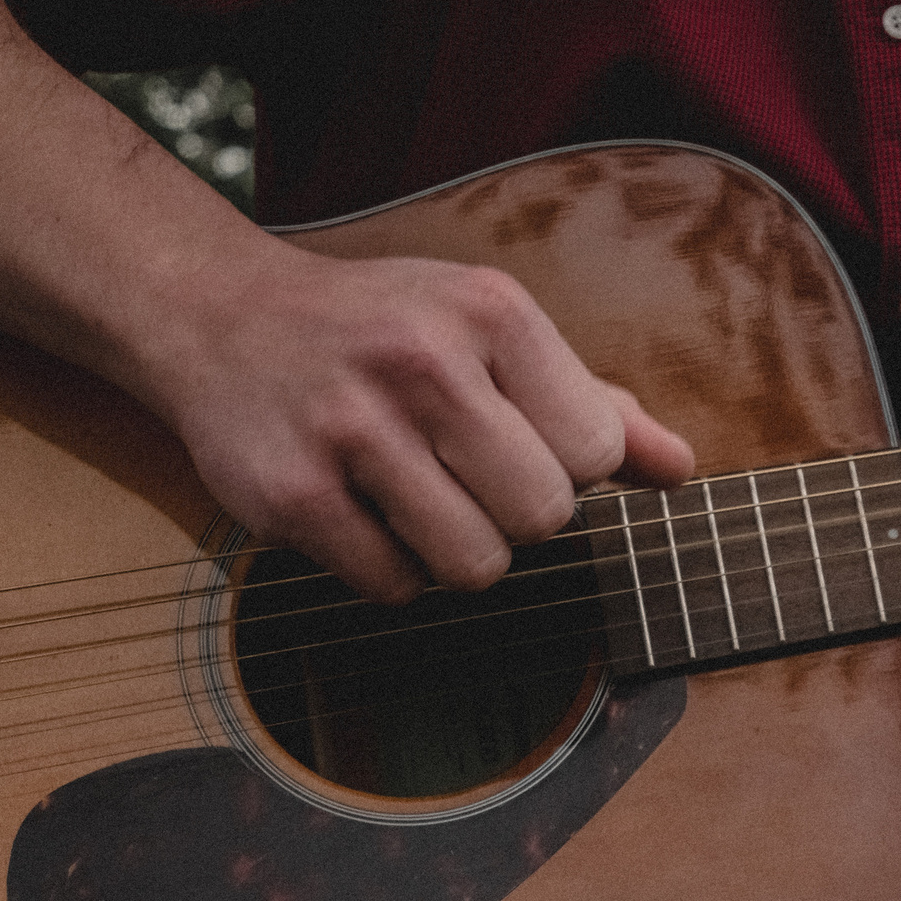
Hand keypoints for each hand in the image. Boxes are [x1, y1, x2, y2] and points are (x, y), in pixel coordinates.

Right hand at [129, 243, 694, 602]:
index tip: (523, 444)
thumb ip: (593, 401)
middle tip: (469, 480)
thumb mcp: (491, 333)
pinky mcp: (291, 494)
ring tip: (421, 500)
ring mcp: (350, 428)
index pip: (597, 450)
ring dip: (457, 554)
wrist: (220, 316)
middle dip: (519, 518)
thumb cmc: (385, 331)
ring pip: (475, 566)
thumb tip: (680, 470)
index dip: (570, 469)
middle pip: (543, 517)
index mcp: (490, 312)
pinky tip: (363, 514)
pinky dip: (390, 571)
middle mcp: (422, 361)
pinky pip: (393, 587)